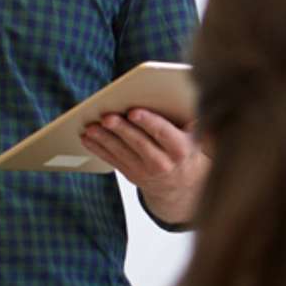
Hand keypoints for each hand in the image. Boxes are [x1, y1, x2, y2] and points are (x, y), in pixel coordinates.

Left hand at [81, 107, 209, 225]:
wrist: (181, 186)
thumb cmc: (187, 150)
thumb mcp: (198, 137)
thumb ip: (195, 120)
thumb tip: (194, 99)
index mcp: (181, 149)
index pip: (164, 134)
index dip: (149, 122)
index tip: (134, 111)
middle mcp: (163, 162)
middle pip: (139, 143)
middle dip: (122, 129)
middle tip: (107, 117)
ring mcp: (145, 171)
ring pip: (122, 153)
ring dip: (104, 139)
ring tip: (91, 127)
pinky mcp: (131, 174)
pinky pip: (112, 160)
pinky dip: (98, 149)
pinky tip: (87, 138)